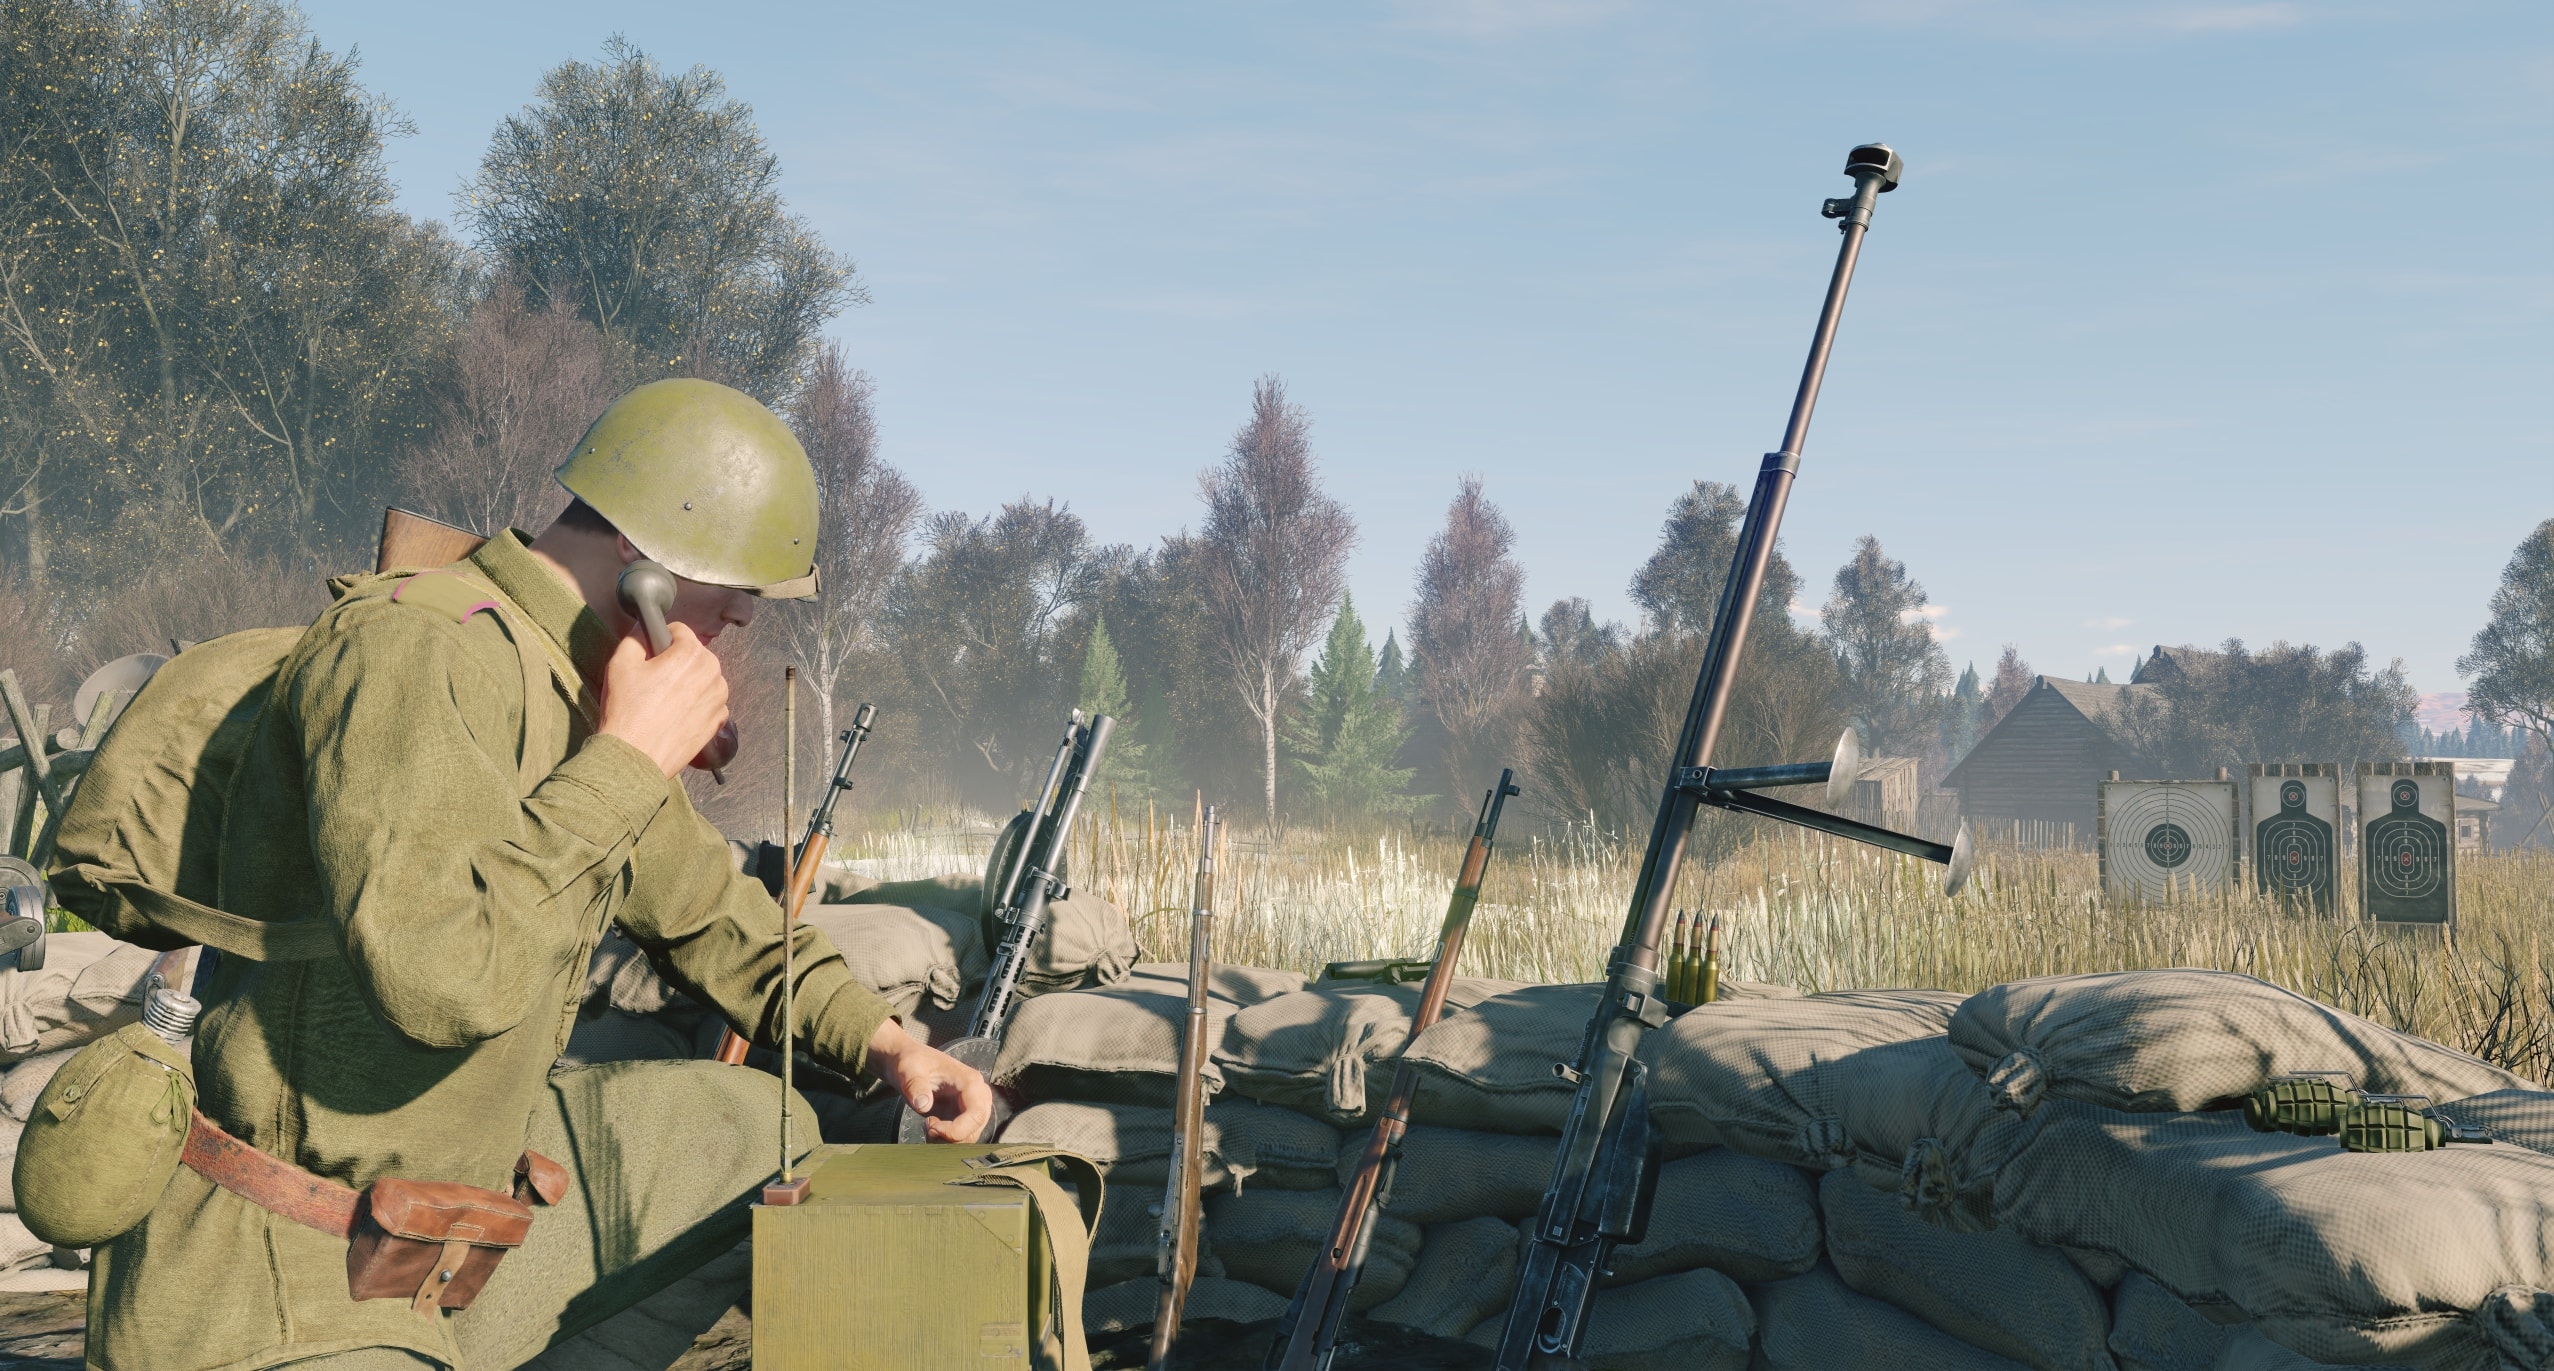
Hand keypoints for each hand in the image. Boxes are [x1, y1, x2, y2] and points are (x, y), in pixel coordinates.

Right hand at [597, 621, 729, 777]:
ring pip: (703, 677)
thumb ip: (636, 637)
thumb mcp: (621, 663)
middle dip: (675, 662)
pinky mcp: (719, 721)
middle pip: (694, 654)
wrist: (636, 757)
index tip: (649, 657)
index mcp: (693, 654)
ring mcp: (719, 699)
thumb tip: (646, 629)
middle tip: (652, 682)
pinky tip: (674, 715)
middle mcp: (713, 673)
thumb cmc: (627, 711)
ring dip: (687, 682)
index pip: (678, 631)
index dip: (659, 640)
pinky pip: (708, 701)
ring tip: (662, 701)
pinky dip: (695, 703)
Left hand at [866, 1019, 993, 1142]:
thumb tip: (924, 1105)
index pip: (976, 1114)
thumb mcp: (909, 1069)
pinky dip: (944, 1141)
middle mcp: (978, 1096)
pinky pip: (961, 1138)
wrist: (908, 1063)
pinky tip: (930, 1127)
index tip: (930, 1128)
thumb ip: (915, 1085)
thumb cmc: (911, 1062)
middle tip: (926, 1126)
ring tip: (927, 1125)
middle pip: (974, 1130)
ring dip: (946, 1141)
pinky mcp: (964, 1117)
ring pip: (968, 1138)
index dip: (956, 1130)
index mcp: (970, 1081)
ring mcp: (972, 1108)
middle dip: (949, 1138)